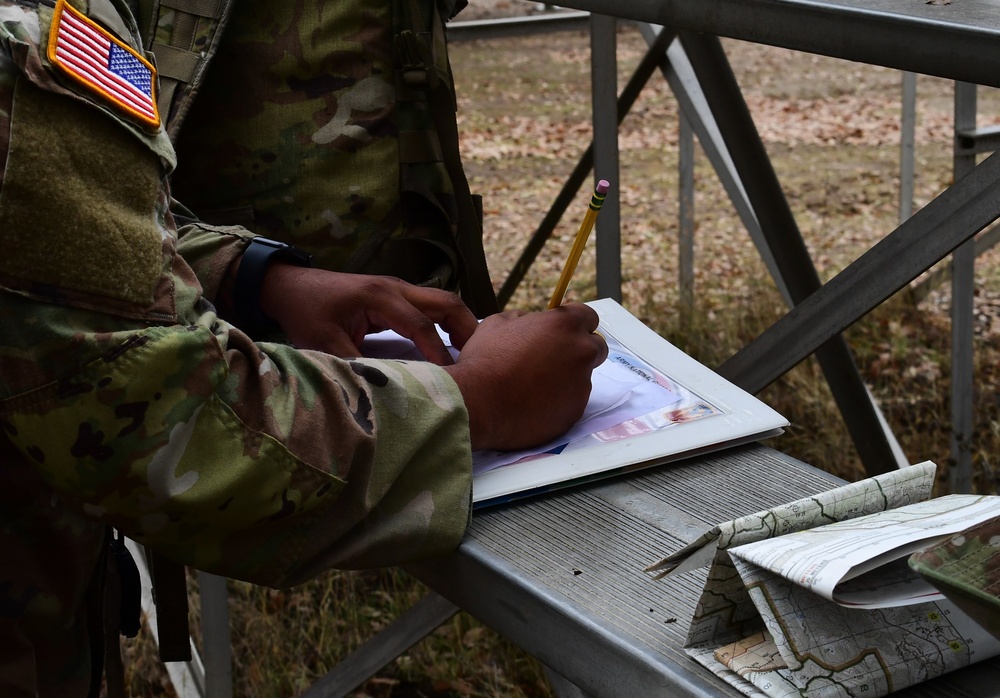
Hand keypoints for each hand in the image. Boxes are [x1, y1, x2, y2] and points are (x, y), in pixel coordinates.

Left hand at [258, 265, 478, 364]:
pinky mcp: (396, 295)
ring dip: (460, 324)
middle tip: (478, 360)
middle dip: (467, 329)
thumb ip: (353, 364)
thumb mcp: (323, 343)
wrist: (290, 286)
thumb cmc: (306, 312)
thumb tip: (379, 390)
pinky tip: (450, 345)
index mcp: (380, 297)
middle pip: (447, 301)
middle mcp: (396, 288)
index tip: (450, 377)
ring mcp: (398, 288)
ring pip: (443, 301)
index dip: (438, 353)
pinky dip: (446, 323)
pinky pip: (431, 306)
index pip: (421, 325)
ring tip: (470, 355)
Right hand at [444, 303, 607, 450]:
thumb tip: (530, 322)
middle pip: (597, 347)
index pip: (589, 316)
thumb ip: (523, 319)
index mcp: (565, 325)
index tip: (562, 332)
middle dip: (579, 350)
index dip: (574, 323)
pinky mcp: (575, 411)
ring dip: (566, 379)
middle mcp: (581, 353)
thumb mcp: (497, 323)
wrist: (477, 404)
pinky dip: (558, 402)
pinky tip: (533, 404)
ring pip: (582, 377)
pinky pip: (572, 402)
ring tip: (533, 387)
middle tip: (553, 359)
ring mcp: (581, 385)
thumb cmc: (485, 360)